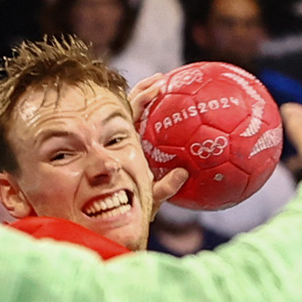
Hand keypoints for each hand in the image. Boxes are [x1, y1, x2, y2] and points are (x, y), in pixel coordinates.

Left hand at [120, 73, 188, 214]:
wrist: (119, 223)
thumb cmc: (132, 211)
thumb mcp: (151, 200)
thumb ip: (164, 189)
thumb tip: (182, 174)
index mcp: (126, 146)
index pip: (131, 113)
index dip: (143, 95)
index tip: (158, 84)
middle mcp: (127, 144)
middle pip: (133, 109)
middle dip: (146, 90)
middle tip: (163, 78)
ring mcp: (131, 149)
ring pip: (139, 119)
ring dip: (149, 100)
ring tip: (166, 86)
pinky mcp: (138, 158)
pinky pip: (152, 134)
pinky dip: (164, 125)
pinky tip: (181, 119)